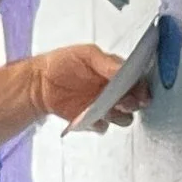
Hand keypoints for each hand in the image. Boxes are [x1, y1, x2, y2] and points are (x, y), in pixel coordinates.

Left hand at [31, 43, 145, 125]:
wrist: (39, 82)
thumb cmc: (62, 64)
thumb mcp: (86, 54)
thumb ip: (107, 62)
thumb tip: (123, 69)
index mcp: (116, 75)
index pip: (137, 83)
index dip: (142, 89)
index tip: (140, 92)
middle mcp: (114, 93)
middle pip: (134, 104)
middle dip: (131, 103)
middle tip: (121, 100)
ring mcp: (104, 109)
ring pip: (123, 118)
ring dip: (117, 115)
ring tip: (104, 108)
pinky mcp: (92, 121)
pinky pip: (102, 127)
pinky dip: (98, 123)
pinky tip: (88, 116)